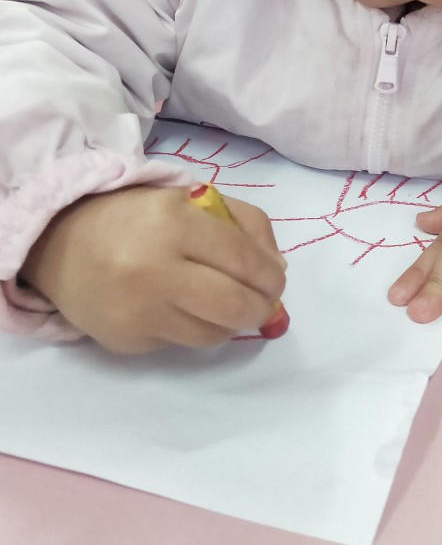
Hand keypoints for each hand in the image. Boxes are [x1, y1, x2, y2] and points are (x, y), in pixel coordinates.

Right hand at [21, 185, 286, 353]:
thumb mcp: (192, 200)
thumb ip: (244, 225)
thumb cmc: (139, 217)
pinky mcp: (127, 341)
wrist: (62, 242)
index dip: (271, 276)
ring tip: (220, 301)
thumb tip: (276, 269)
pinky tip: (177, 307)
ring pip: (213, 334)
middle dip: (261, 307)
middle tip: (263, 302)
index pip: (244, 259)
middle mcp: (154, 269)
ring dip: (229, 321)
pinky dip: (192, 328)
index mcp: (174, 223)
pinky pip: (180, 343)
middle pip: (234, 306)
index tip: (277, 280)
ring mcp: (138, 311)